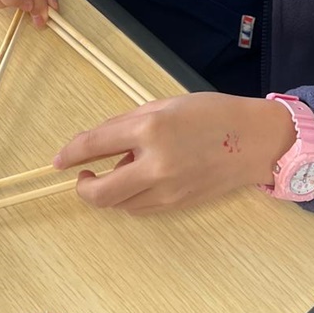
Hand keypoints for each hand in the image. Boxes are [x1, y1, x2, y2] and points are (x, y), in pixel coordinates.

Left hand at [52, 93, 296, 212]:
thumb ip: (129, 124)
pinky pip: (141, 207)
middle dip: (84, 188)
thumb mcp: (165, 105)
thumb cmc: (211, 114)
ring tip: (120, 170)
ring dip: (109, 192)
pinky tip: (139, 179)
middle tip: (83, 176)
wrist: (254, 141)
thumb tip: (101, 144)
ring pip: (120, 204)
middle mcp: (156, 165)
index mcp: (150, 130)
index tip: (59, 160)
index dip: (71, 153)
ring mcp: (168, 190)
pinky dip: (130, 197)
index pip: (95, 145)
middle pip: (101, 193)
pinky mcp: (178, 205)